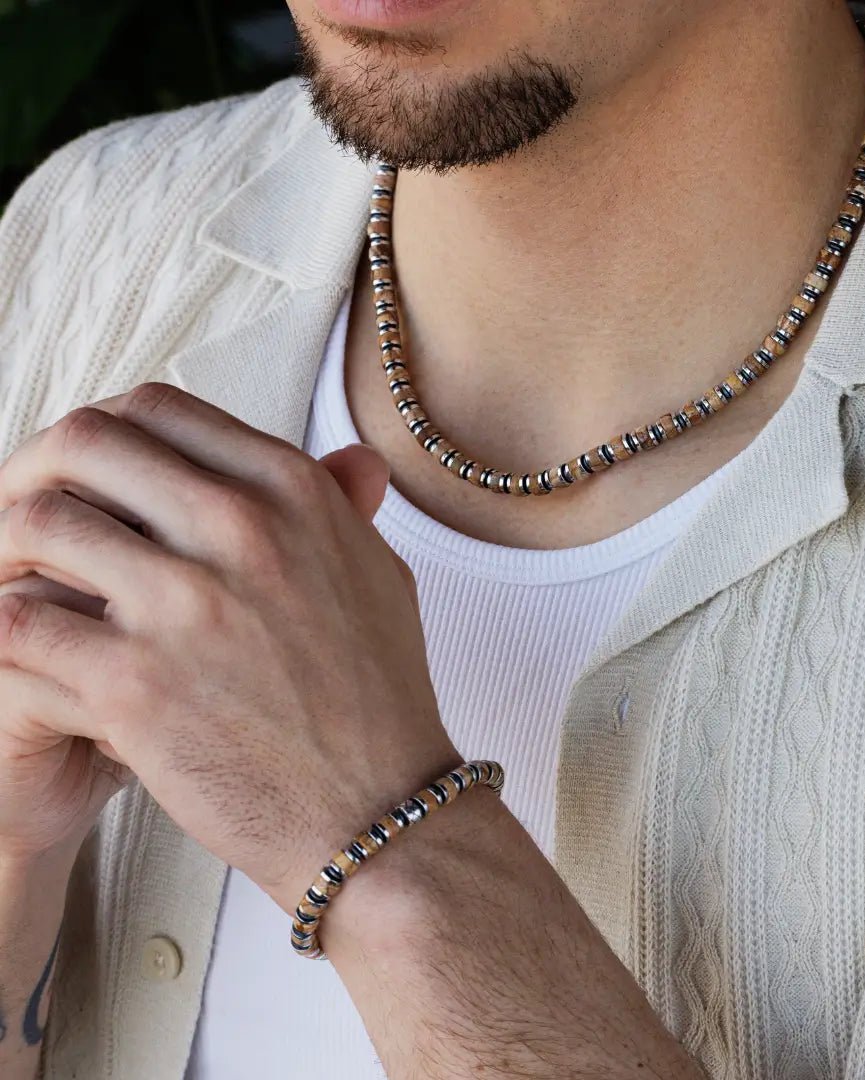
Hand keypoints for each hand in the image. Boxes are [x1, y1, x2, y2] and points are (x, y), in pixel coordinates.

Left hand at [0, 383, 459, 908]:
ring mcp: (185, 604)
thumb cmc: (381, 696)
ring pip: (33, 522)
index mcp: (293, 492)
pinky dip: (4, 628)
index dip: (106, 431)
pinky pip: (16, 623)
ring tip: (13, 583)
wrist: (378, 809)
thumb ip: (345, 507)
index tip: (90, 474)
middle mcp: (240, 528)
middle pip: (84, 442)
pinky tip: (25, 651)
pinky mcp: (132, 684)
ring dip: (6, 548)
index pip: (159, 409)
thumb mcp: (381, 575)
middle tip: (28, 517)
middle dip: (37, 471)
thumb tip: (354, 459)